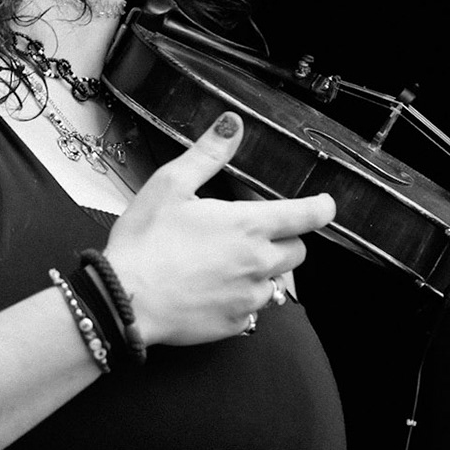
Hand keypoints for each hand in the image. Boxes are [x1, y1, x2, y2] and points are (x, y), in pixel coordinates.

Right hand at [103, 111, 335, 346]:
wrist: (123, 300)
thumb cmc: (144, 242)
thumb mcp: (171, 185)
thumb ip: (208, 154)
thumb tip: (232, 125)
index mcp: (248, 226)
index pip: (306, 216)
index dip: (321, 208)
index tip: (325, 205)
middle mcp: (257, 263)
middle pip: (297, 251)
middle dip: (285, 239)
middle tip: (255, 233)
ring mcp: (248, 297)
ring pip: (277, 283)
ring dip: (264, 271)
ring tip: (230, 263)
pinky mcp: (235, 323)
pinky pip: (253, 310)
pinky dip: (243, 298)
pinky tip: (215, 289)